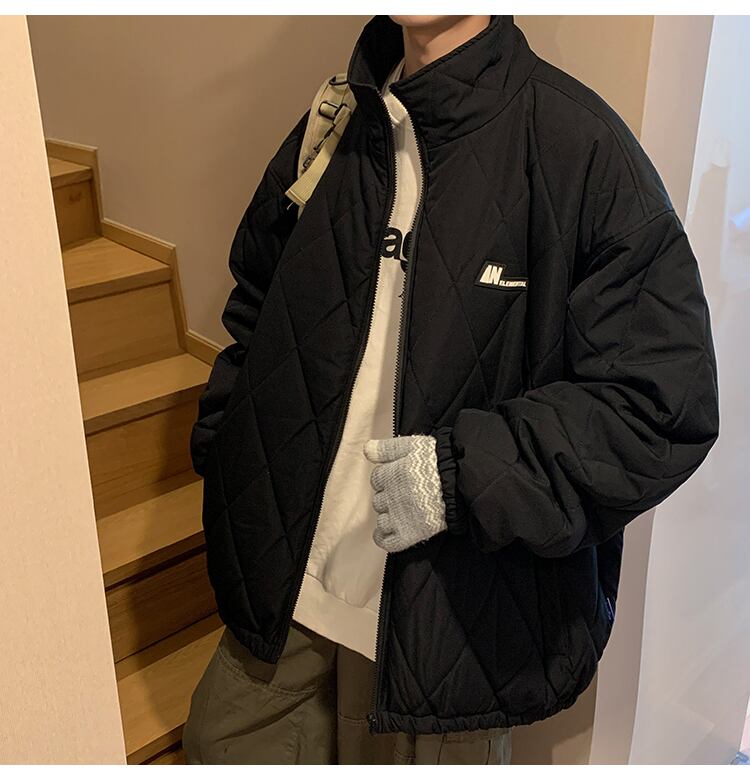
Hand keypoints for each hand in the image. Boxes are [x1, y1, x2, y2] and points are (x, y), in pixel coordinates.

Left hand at [363, 435, 446, 552]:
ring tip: (405, 511)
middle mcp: (392, 496)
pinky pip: (387, 541)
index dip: (388, 478)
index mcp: (391, 474)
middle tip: (407, 494)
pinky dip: (384, 538)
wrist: (463, 483)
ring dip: (389, 516)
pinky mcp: (410, 534)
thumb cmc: (441, 462)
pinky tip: (389, 532)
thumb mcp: (414, 446)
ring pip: (382, 519)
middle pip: (379, 499)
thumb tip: (367, 450)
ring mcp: (400, 517)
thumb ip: (387, 448)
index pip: (377, 479)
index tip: (400, 478)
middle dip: (390, 497)